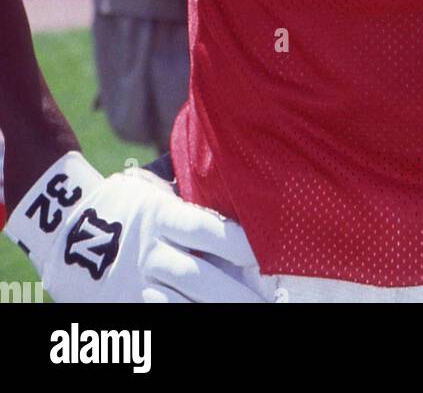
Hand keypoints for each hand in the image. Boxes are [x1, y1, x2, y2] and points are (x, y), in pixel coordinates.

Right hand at [5, 152, 263, 302]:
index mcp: (161, 215)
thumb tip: (237, 202)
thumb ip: (186, 203)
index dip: (241, 244)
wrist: (62, 225)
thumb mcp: (153, 192)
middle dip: (239, 294)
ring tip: (248, 314)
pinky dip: (185, 318)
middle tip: (270, 302)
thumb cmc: (123, 203)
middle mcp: (150, 250)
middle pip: (201, 276)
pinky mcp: (122, 304)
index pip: (208, 230)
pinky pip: (158, 316)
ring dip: (216, 310)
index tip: (272, 256)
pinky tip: (207, 318)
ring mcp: (134, 282)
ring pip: (182, 303)